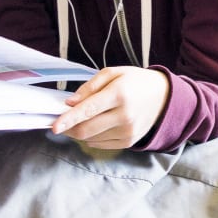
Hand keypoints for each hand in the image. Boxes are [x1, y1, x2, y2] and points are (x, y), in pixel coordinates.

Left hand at [50, 66, 171, 148]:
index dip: (68, 119)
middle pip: (86, 129)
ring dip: (80, 131)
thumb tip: (70, 103)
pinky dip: (92, 137)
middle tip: (62, 121)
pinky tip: (97, 125)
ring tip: (86, 118)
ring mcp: (128, 131)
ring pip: (91, 138)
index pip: (88, 110)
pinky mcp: (129, 141)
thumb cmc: (135, 81)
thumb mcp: (113, 73)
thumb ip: (89, 87)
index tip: (54, 127)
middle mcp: (124, 115)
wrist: (164, 96)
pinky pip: (101, 144)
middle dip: (69, 128)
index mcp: (119, 94)